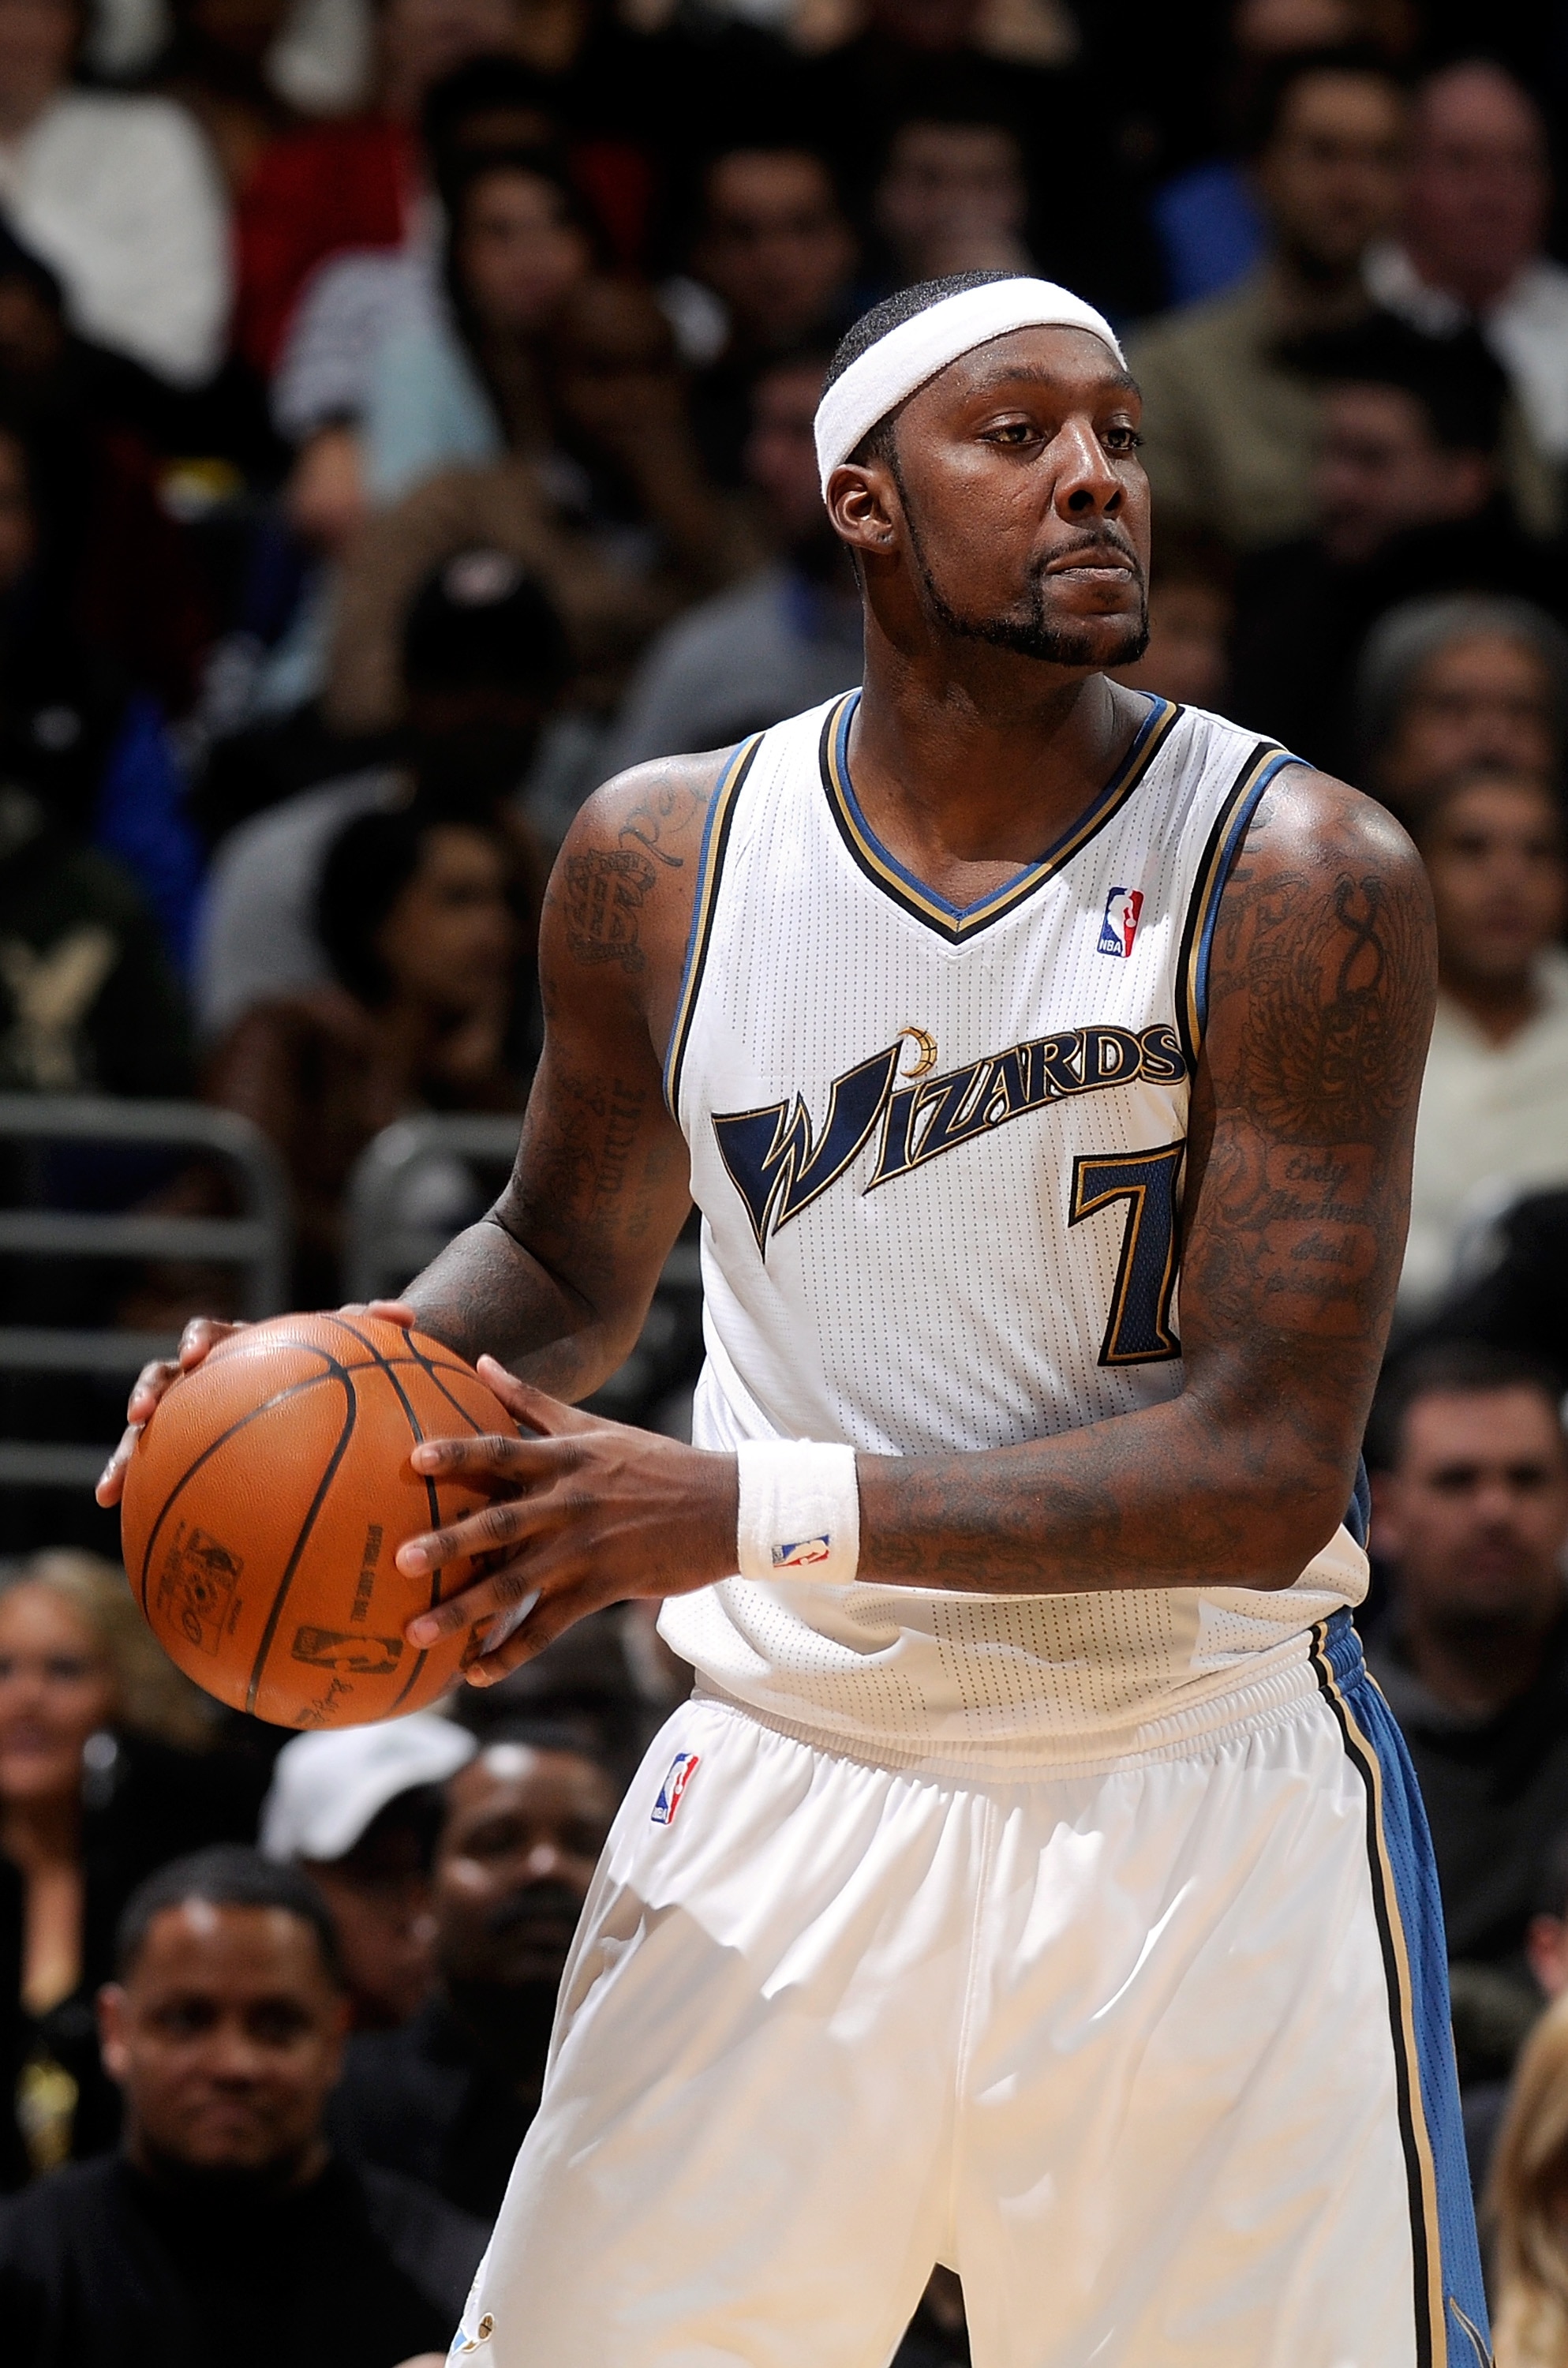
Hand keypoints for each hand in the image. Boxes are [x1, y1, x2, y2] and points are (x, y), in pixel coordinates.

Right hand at [94, 1300, 416, 1506]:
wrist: (314, 1387)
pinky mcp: (185, 1452)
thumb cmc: (330, 1364)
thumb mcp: (346, 1348)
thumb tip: (408, 1316)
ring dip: (124, 1455)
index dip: (198, 1340)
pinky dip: (144, 1499)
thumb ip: (370, 1328)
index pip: (208, 1333)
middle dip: (147, 1394)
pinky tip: (135, 1535)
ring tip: (109, 1489)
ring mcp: (188, 1415)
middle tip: (141, 1414)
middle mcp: (201, 1378)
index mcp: (233, 1346)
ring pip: (145, 1431)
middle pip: (161, 1377)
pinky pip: (162, 1478)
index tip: (197, 1354)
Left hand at [394, 1358, 736, 1680]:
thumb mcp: (595, 1425)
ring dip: (466, 1611)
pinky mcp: (602, 1587)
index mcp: (565, 1459)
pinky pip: (548, 1626)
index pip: (503, 1451)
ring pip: (517, 1583)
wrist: (724, 1506)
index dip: (460, 1453)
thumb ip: (531, 1400)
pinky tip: (475, 1672)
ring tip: (417, 1633)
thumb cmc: (653, 1462)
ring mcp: (585, 1549)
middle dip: (450, 1542)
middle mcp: (569, 1503)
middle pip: (501, 1523)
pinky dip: (511, 1652)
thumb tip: (480, 1362)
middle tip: (400, 1560)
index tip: (414, 1459)